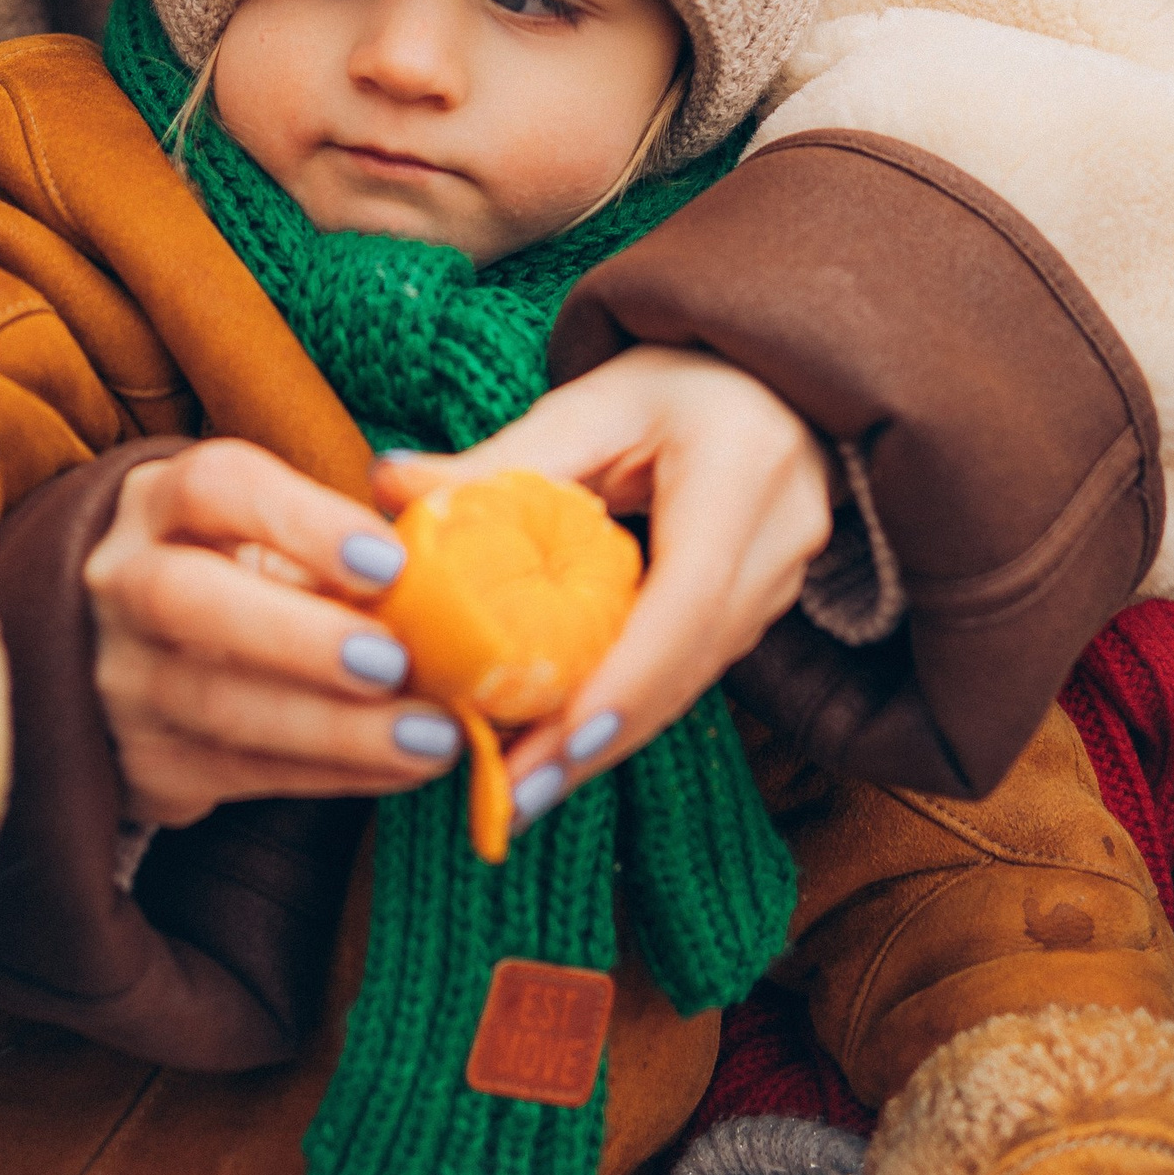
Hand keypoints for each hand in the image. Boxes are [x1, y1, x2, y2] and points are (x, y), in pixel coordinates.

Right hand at [84, 441, 459, 828]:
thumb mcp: (271, 534)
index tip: (390, 560)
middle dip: (296, 634)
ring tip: (430, 735)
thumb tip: (445, 543)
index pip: (212, 487)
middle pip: (184, 597)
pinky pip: (242, 773)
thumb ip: (344, 538)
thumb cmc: (242, 572)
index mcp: (158, 503)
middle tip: (393, 661)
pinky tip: (402, 764)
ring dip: (334, 726)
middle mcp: (120, 582)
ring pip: (216, 703)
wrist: (138, 657)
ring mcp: (122, 678)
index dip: (300, 521)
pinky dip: (334, 771)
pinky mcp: (146, 761)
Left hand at [374, 345, 832, 815]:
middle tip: (509, 799)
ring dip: (608, 737)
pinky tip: (560, 741)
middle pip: (687, 665)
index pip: (685, 600)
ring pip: (692, 681)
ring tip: (517, 787)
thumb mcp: (586, 406)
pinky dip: (626, 707)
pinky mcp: (769, 606)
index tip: (550, 749)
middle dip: (597, 739)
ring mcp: (786, 579)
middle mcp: (782, 534)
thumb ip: (496, 460)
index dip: (621, 685)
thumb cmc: (672, 376)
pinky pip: (692, 670)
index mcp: (743, 469)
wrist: (763, 375)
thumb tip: (386, 481)